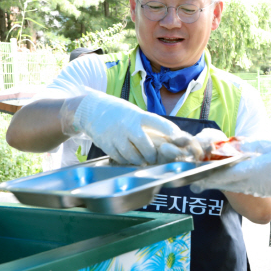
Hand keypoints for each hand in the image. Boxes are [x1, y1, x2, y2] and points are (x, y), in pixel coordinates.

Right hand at [70, 90, 188, 164]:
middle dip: (151, 155)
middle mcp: (127, 125)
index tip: (179, 138)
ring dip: (140, 160)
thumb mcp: (134, 113)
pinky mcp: (107, 145)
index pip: (157, 122)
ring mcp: (116, 136)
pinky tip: (129, 158)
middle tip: (153, 157)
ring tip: (141, 159)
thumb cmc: (119, 112)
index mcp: (137, 115)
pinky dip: (127, 161)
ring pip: (133, 155)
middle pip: (145, 145)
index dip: (169, 131)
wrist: (92, 109)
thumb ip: (147, 124)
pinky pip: (121, 158)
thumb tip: (169, 138)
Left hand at [189, 139, 270, 199]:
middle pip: (223, 183)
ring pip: (229, 186)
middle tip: (191, 180)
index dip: (207, 176)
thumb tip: (229, 146)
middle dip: (206, 181)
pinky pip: (238, 186)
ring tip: (200, 178)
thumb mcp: (270, 144)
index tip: (193, 176)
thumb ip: (248, 145)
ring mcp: (254, 188)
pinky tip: (221, 176)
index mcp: (251, 171)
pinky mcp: (258, 189)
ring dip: (216, 181)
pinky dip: (227, 182)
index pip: (223, 175)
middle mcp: (249, 183)